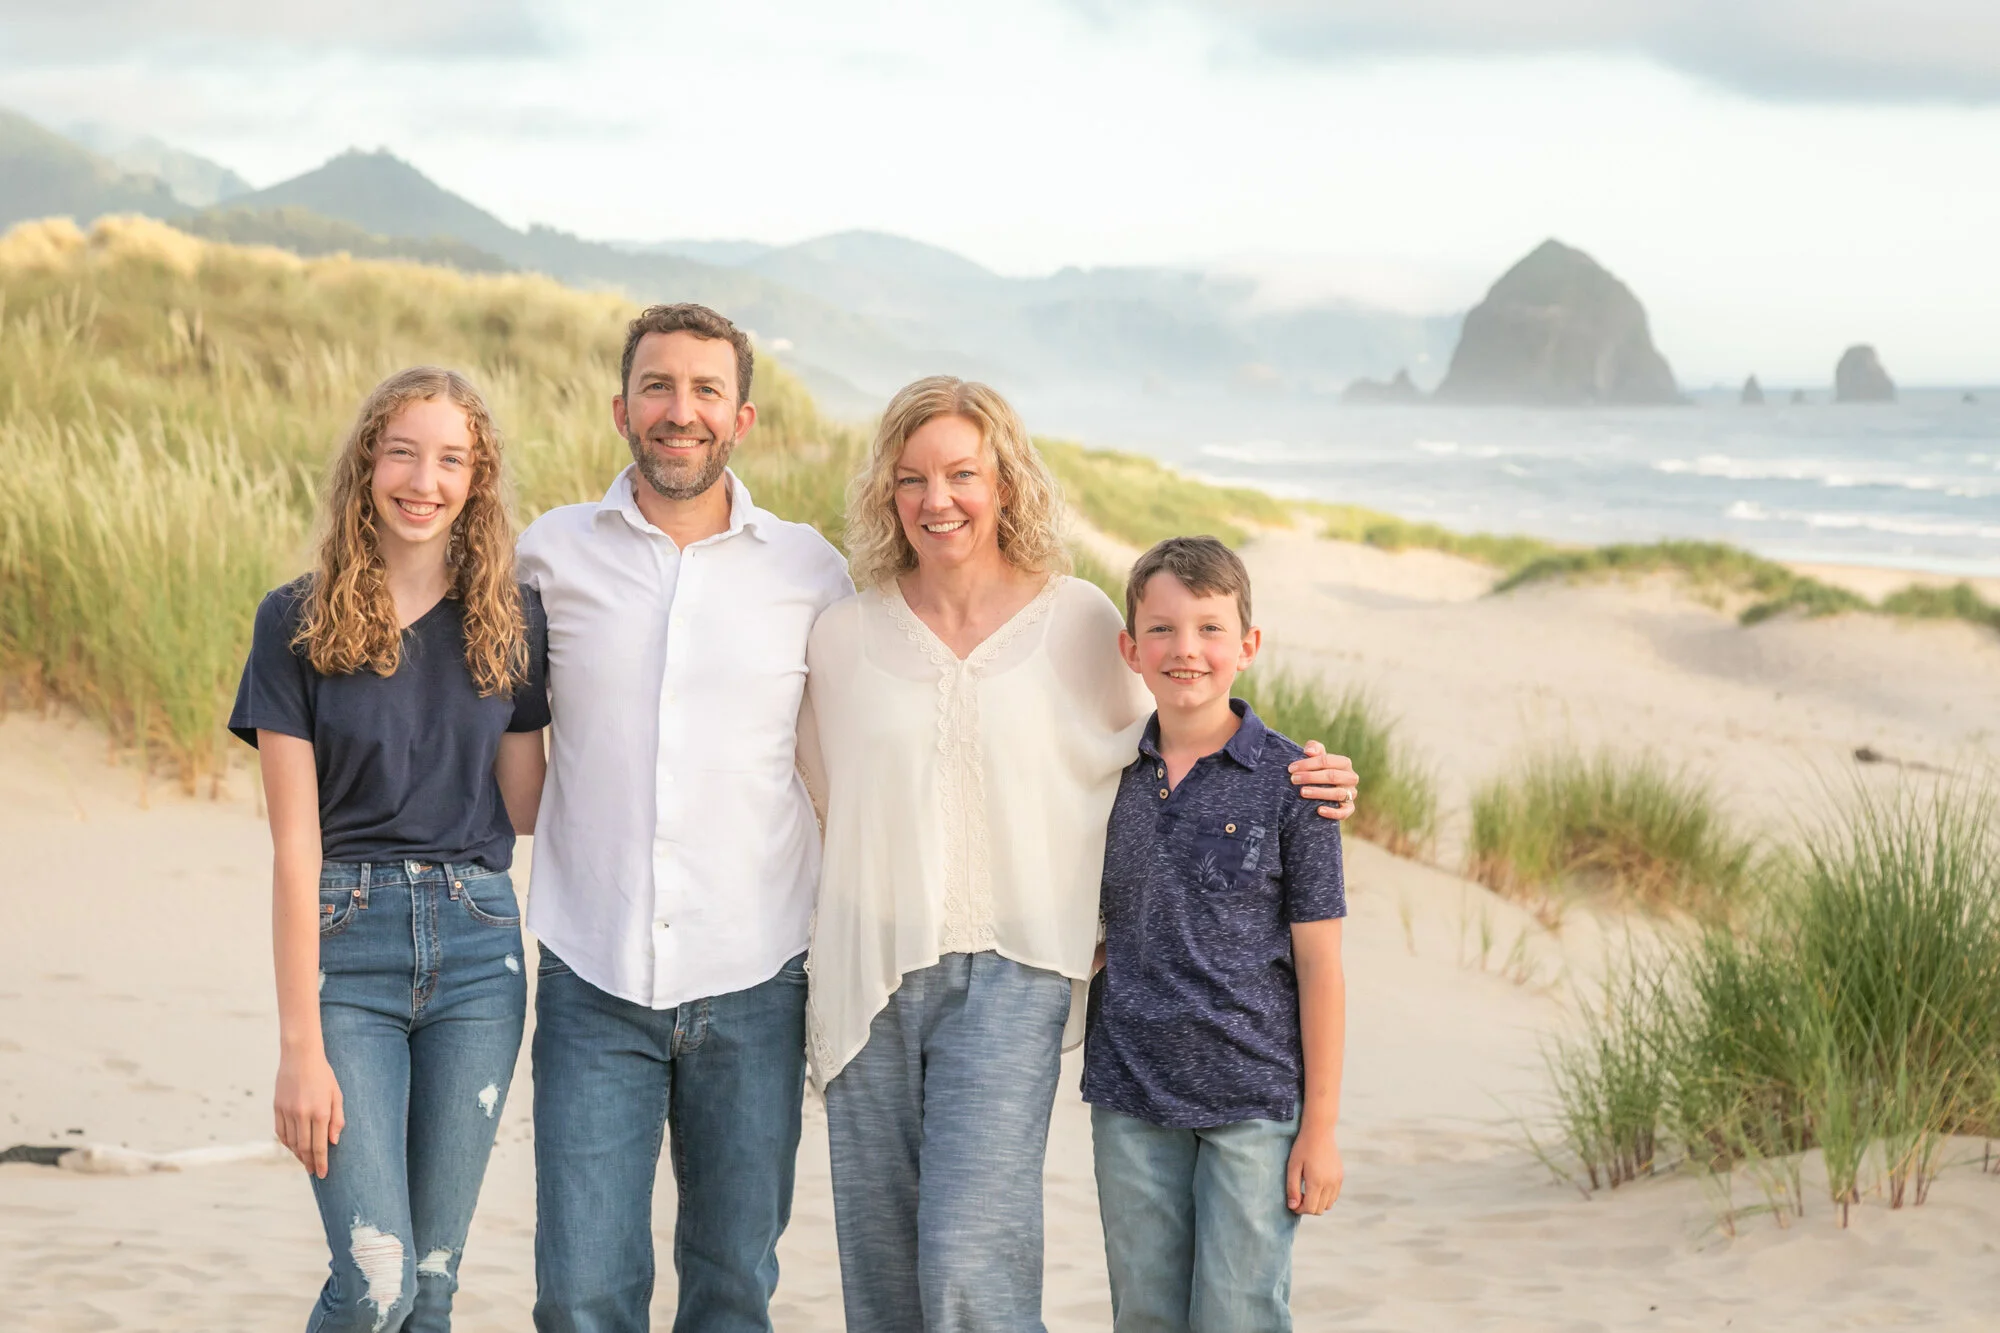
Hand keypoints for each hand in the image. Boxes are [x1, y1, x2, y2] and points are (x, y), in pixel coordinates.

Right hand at [275, 1048, 344, 1178]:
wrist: (300, 1057)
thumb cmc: (323, 1075)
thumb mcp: (337, 1094)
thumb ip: (337, 1119)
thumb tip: (333, 1142)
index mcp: (320, 1112)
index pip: (319, 1145)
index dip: (321, 1162)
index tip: (323, 1174)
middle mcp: (302, 1114)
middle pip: (304, 1147)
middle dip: (310, 1162)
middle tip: (314, 1172)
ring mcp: (287, 1111)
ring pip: (291, 1142)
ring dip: (298, 1155)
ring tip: (305, 1161)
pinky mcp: (277, 1108)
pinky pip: (281, 1132)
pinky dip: (287, 1143)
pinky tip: (293, 1148)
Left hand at [1287, 1118, 1342, 1214]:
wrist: (1319, 1132)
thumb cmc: (1303, 1148)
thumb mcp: (1293, 1167)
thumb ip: (1292, 1188)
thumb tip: (1293, 1206)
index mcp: (1317, 1181)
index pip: (1310, 1208)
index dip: (1299, 1209)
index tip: (1293, 1203)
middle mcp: (1330, 1183)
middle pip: (1319, 1209)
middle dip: (1307, 1207)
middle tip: (1299, 1196)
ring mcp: (1337, 1181)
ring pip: (1328, 1205)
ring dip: (1317, 1203)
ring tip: (1308, 1191)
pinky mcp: (1340, 1177)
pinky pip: (1334, 1196)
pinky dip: (1325, 1197)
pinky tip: (1316, 1186)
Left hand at [1288, 741, 1358, 820]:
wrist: (1321, 789)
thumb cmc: (1317, 770)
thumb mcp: (1315, 757)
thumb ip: (1313, 748)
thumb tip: (1309, 751)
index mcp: (1344, 763)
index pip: (1327, 761)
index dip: (1308, 764)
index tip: (1291, 769)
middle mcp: (1351, 778)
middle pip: (1333, 776)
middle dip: (1311, 777)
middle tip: (1293, 779)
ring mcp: (1351, 793)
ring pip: (1338, 793)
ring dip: (1319, 793)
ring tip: (1302, 792)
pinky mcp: (1349, 808)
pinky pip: (1344, 812)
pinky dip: (1333, 812)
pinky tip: (1318, 810)